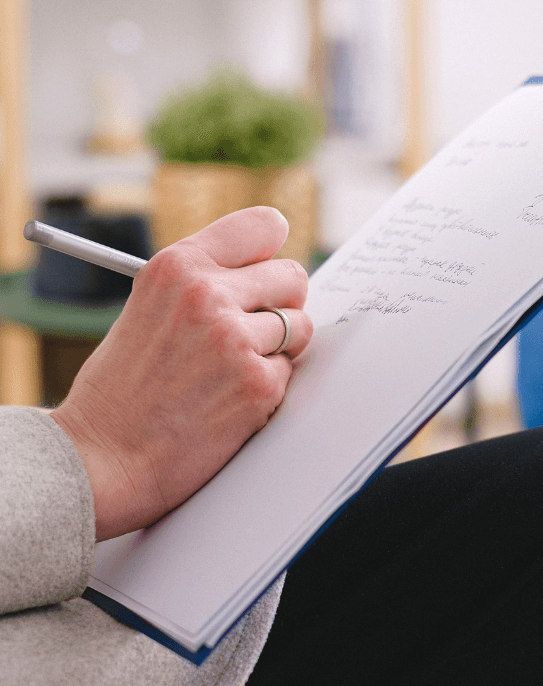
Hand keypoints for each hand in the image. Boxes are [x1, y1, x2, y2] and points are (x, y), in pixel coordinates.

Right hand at [52, 206, 314, 540]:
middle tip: (254, 327)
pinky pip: (290, 370)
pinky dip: (268, 386)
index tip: (267, 267)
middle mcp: (208, 294)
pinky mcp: (257, 383)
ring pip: (300, 325)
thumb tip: (266, 275)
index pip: (262, 227)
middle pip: (292, 275)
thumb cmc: (121, 388)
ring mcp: (235, 339)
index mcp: (177, 266)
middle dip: (281, 302)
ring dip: (277, 347)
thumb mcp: (149, 308)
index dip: (270, 251)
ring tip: (232, 368)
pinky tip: (229, 398)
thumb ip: (203, 286)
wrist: (99, 457)